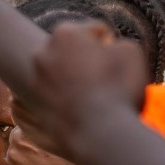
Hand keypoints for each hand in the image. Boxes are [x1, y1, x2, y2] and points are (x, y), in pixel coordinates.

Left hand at [34, 15, 154, 131]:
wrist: (98, 133)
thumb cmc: (117, 87)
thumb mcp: (130, 51)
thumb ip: (116, 42)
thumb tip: (107, 50)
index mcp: (65, 33)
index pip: (93, 32)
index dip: (110, 45)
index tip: (117, 62)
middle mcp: (42, 53)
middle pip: (72, 52)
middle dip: (86, 59)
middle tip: (105, 78)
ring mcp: (35, 81)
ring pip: (61, 74)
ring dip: (75, 79)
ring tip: (94, 96)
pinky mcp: (34, 106)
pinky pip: (56, 97)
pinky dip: (67, 100)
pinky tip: (83, 111)